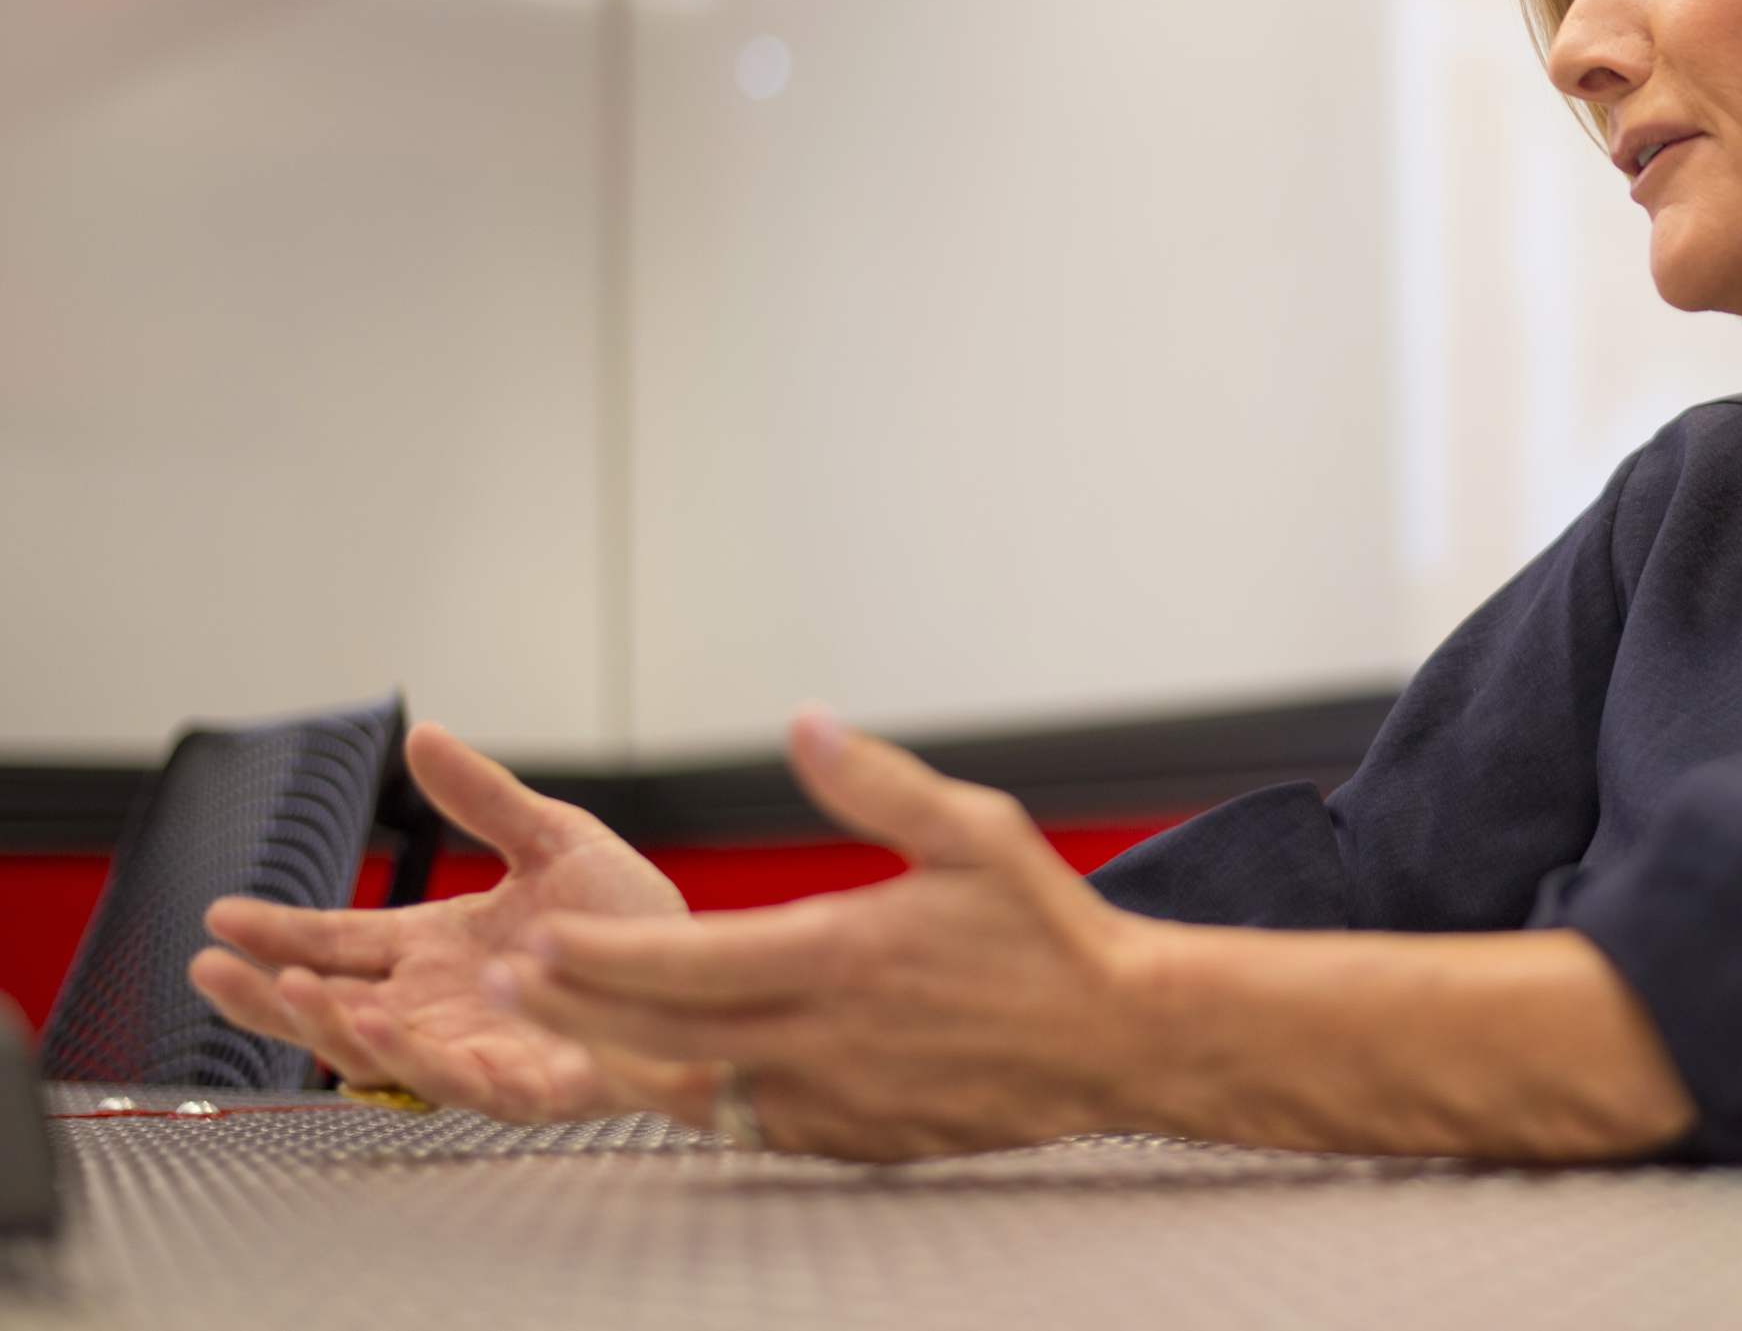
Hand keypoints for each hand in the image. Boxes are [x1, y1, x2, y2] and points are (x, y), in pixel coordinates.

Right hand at [189, 722, 688, 1119]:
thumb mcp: (555, 838)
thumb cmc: (634, 918)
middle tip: (208, 970)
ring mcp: (478, 1049)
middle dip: (267, 994)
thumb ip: (485, 798)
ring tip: (285, 988)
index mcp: (441, 948)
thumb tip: (425, 736)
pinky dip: (415, 1054)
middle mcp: (445, 1005)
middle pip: (335, 1006)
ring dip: (328, 1023)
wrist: (707, 969)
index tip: (223, 916)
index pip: (342, 942)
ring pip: (380, 1052)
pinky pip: (458, 1079)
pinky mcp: (526, 1085)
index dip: (281, 932)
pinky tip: (383, 1020)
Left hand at [494, 708, 1144, 1159]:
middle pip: (660, 1036)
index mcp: (839, 955)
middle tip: (508, 989)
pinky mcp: (849, 1137)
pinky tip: (673, 1073)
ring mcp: (831, 1098)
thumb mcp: (974, 829)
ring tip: (564, 1036)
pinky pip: (747, 1125)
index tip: (538, 942)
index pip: (681, 963)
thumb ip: (876, 781)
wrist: (1112, 1038)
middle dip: (571, 1012)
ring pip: (692, 1092)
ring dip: (618, 1062)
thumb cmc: (1048, 935)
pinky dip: (697, 1100)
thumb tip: (806, 726)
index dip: (596, 959)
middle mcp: (821, 1038)